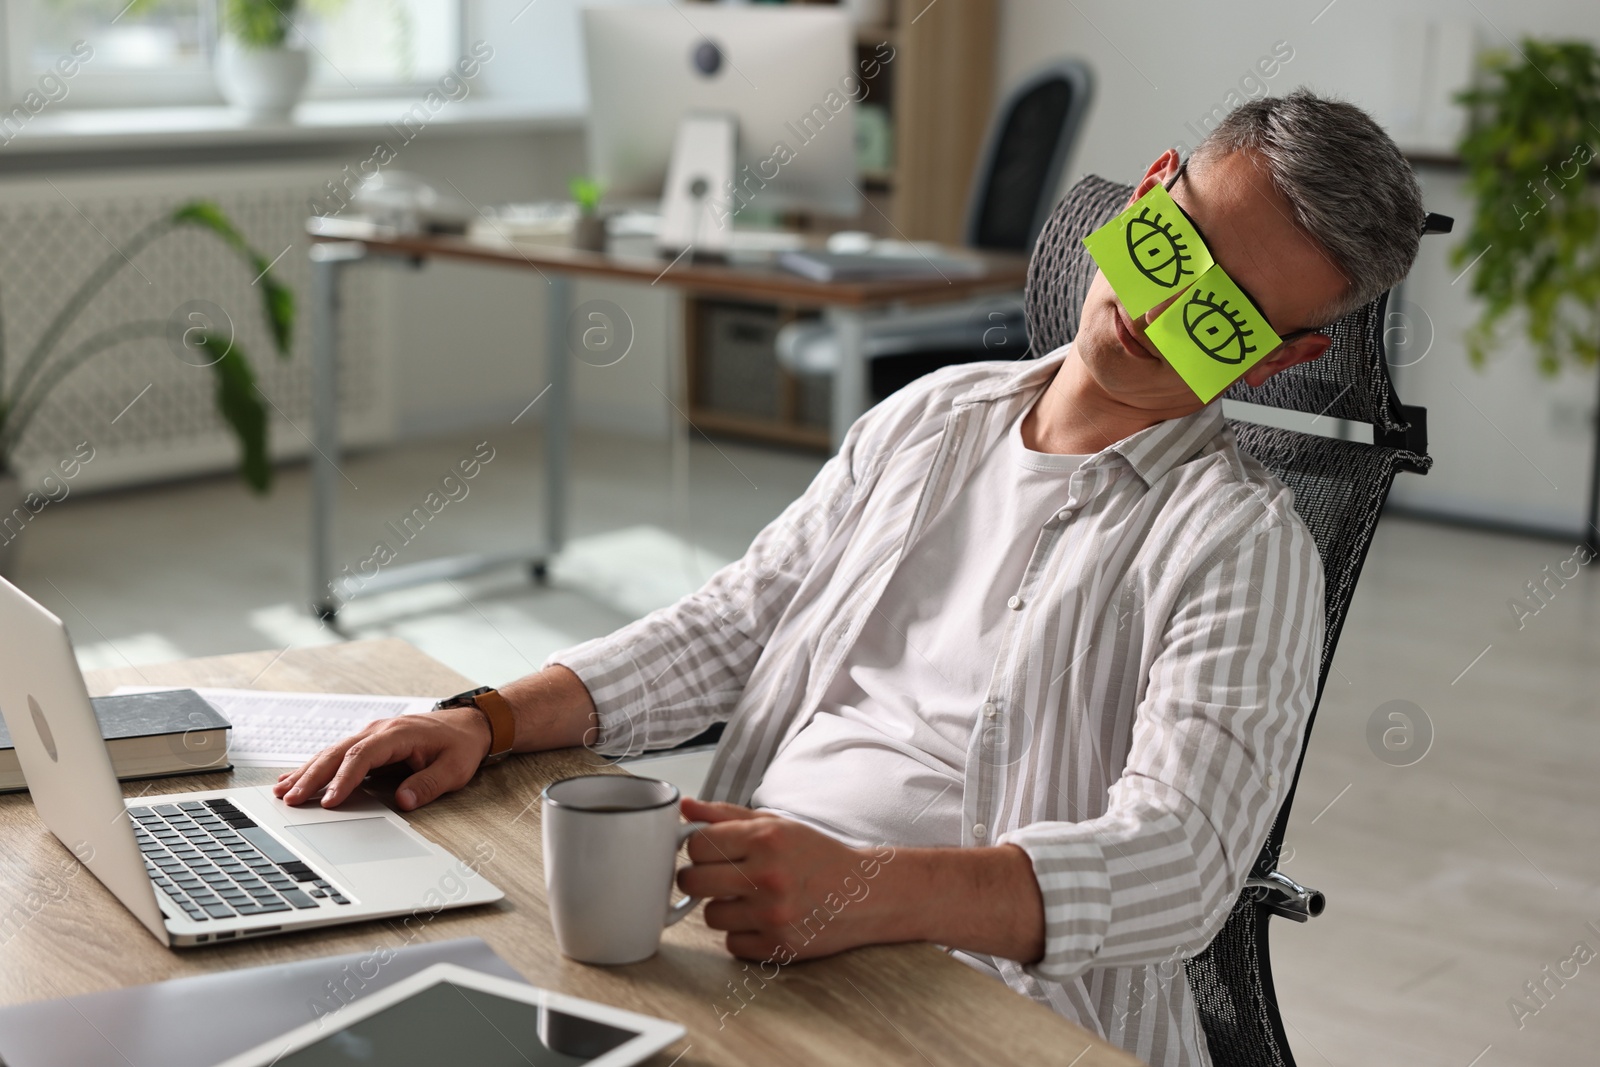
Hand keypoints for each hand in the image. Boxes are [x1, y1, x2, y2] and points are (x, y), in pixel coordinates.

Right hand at [272, 706, 490, 810]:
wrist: (469, 724)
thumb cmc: (460, 746)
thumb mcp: (454, 769)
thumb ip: (428, 784)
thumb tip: (403, 801)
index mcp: (397, 734)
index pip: (362, 757)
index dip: (343, 780)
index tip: (328, 802)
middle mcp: (378, 730)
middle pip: (337, 753)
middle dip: (312, 776)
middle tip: (289, 799)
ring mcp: (370, 734)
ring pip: (331, 752)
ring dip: (306, 771)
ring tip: (281, 790)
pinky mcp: (368, 742)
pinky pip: (337, 754)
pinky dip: (315, 766)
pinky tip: (294, 777)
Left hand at [676, 798, 903, 962]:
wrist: (863, 894)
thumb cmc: (817, 856)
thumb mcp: (777, 825)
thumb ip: (727, 815)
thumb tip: (685, 807)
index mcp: (767, 838)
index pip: (698, 844)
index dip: (699, 849)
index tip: (710, 853)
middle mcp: (768, 876)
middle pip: (693, 881)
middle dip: (699, 878)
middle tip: (719, 877)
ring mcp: (773, 914)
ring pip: (710, 915)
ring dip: (723, 908)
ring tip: (749, 898)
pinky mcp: (777, 946)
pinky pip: (731, 943)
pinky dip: (742, 934)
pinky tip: (762, 920)